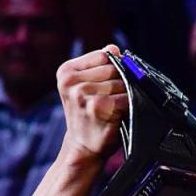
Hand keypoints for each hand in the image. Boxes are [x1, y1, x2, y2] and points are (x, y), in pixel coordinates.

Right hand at [56, 45, 129, 166]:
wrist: (83, 148)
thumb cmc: (88, 116)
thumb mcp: (86, 86)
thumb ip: (99, 66)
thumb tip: (114, 48)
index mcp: (66, 72)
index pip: (104, 55)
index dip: (114, 68)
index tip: (110, 84)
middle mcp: (71, 81)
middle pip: (114, 68)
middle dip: (121, 83)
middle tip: (113, 101)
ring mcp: (83, 94)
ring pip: (121, 83)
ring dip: (125, 95)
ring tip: (115, 108)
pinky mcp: (98, 106)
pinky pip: (126, 97)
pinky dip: (129, 105)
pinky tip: (120, 114)